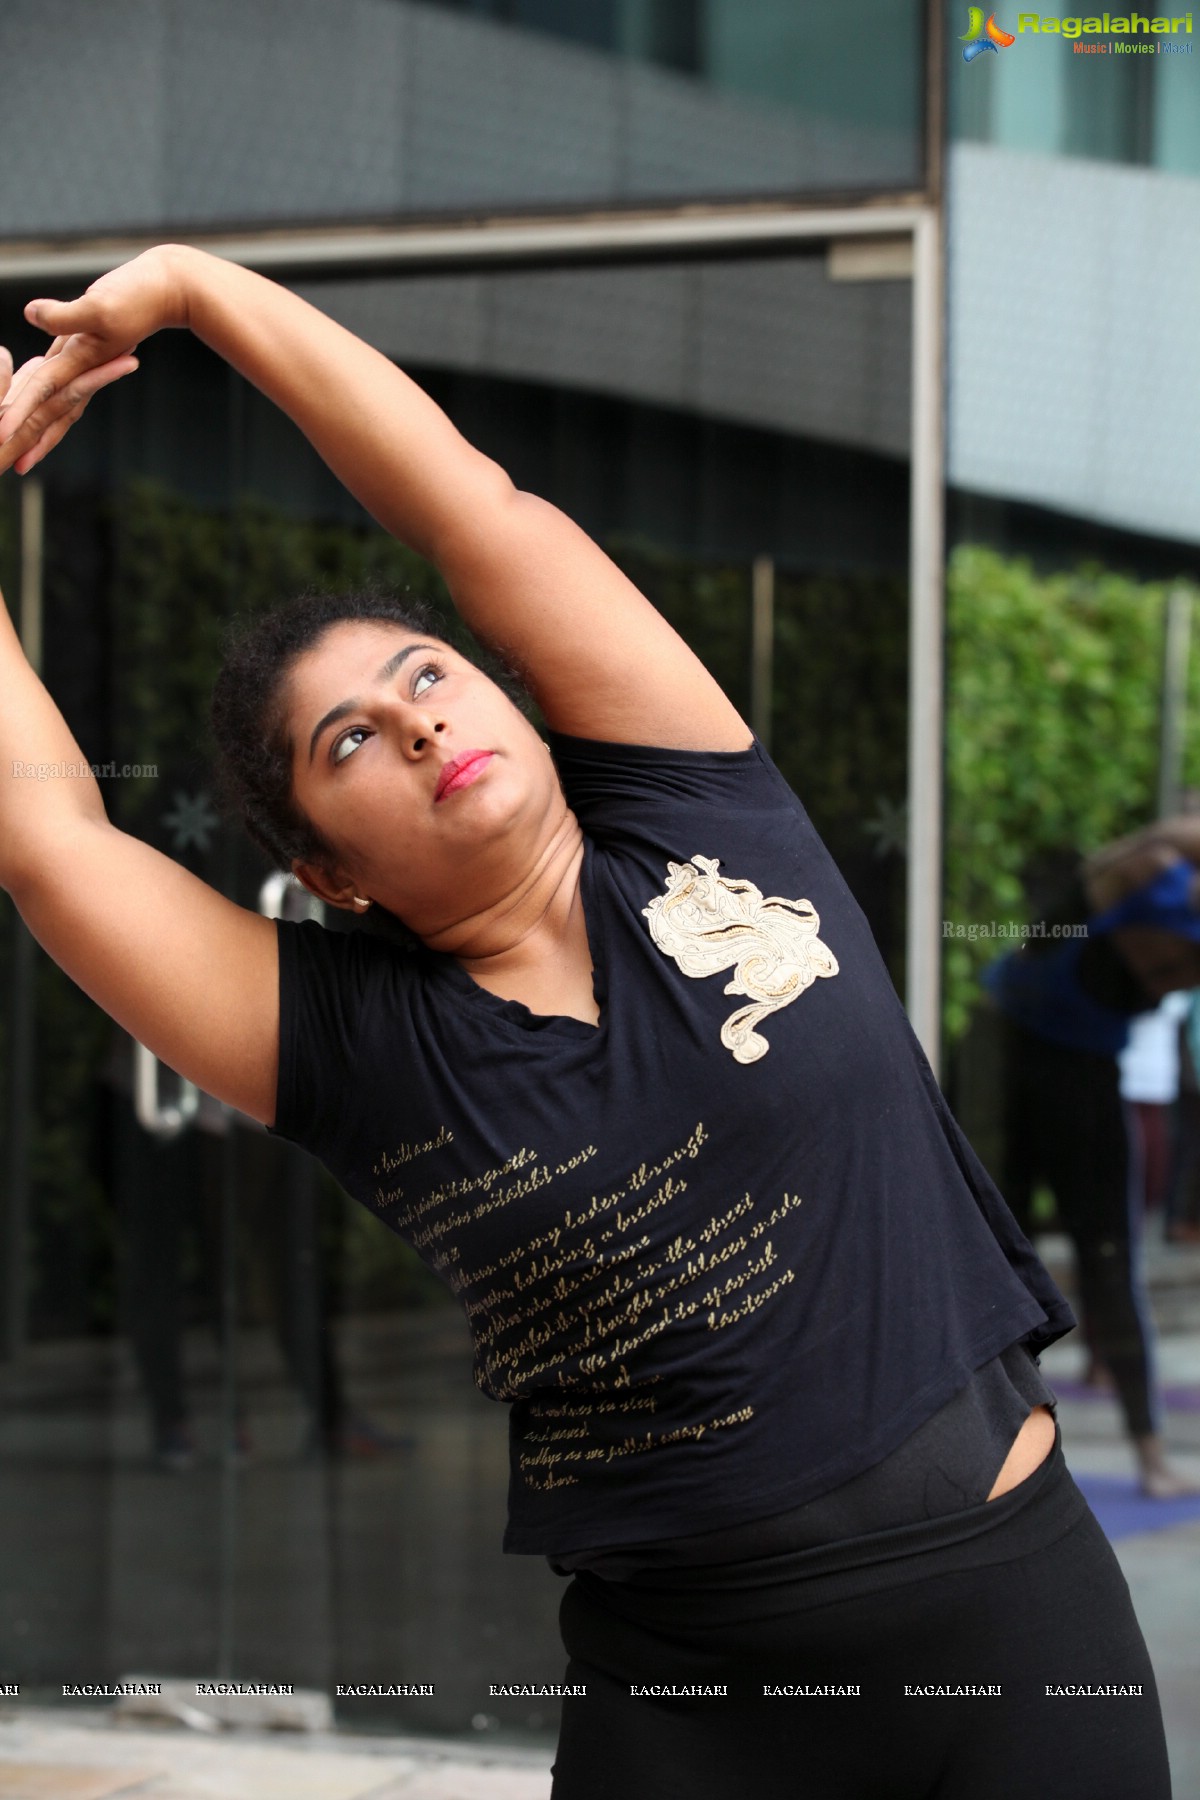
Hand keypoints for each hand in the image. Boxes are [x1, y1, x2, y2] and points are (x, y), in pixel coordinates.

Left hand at [0, 245, 190, 475]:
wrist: (168, 290)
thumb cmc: (138, 297)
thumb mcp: (98, 306)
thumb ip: (62, 315)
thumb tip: (31, 315)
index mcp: (80, 361)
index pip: (42, 391)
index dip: (20, 413)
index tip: (2, 436)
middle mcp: (82, 370)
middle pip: (50, 413)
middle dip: (30, 441)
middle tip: (12, 468)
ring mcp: (85, 365)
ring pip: (57, 407)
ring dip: (40, 434)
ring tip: (24, 458)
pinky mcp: (87, 354)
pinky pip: (64, 387)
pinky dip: (50, 404)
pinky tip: (37, 406)